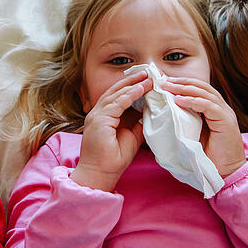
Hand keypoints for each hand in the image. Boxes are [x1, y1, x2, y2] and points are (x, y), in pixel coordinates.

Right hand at [70, 71, 151, 191]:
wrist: (100, 175)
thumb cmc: (113, 160)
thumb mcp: (131, 137)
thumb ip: (137, 123)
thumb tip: (150, 111)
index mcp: (104, 116)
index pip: (118, 96)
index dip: (132, 87)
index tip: (147, 81)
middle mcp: (98, 113)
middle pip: (116, 91)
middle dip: (132, 80)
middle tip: (149, 73)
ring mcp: (97, 115)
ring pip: (116, 94)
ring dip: (133, 84)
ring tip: (148, 77)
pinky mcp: (99, 120)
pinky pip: (116, 103)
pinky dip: (129, 94)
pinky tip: (141, 88)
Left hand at [164, 77, 246, 176]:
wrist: (226, 174)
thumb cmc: (207, 157)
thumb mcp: (190, 135)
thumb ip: (181, 122)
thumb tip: (160, 115)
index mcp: (213, 109)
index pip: (198, 89)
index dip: (181, 84)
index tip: (163, 82)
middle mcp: (220, 108)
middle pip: (201, 86)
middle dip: (181, 82)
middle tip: (163, 81)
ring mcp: (225, 113)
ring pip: (204, 92)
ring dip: (184, 88)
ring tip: (168, 87)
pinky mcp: (226, 121)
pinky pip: (208, 105)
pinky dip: (193, 101)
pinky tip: (178, 100)